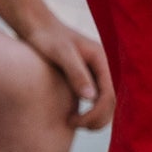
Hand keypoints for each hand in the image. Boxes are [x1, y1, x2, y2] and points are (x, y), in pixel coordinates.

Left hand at [21, 12, 114, 130]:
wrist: (37, 27)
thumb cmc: (47, 38)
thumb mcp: (61, 53)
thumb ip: (76, 73)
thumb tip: (90, 97)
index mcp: (103, 59)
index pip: (110, 95)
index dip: (96, 113)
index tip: (74, 121)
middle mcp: (105, 67)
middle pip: (113, 102)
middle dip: (97, 119)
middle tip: (73, 124)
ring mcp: (97, 72)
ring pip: (107, 103)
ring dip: (95, 118)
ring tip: (72, 121)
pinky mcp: (89, 77)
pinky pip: (97, 99)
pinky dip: (90, 111)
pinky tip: (72, 115)